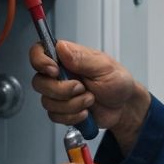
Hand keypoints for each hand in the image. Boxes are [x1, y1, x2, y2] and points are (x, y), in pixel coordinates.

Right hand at [29, 40, 150, 153]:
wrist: (124, 107)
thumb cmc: (117, 82)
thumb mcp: (104, 66)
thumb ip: (81, 58)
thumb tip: (61, 47)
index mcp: (68, 58)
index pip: (39, 52)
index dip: (40, 61)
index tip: (54, 70)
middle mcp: (60, 74)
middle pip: (39, 82)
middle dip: (61, 90)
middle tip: (81, 88)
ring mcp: (60, 93)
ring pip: (47, 102)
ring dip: (72, 105)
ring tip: (89, 100)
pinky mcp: (63, 110)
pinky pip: (55, 116)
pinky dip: (73, 116)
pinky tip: (85, 111)